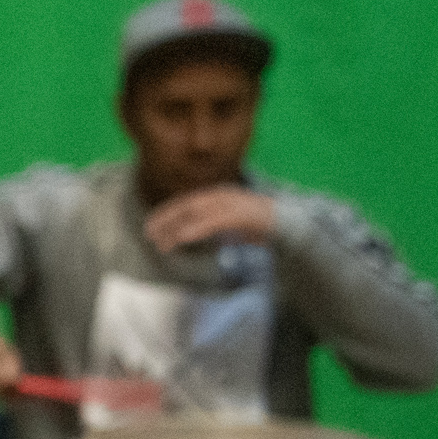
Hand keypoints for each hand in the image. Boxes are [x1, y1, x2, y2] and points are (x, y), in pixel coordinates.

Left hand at [143, 185, 276, 251]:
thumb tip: (191, 234)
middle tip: (149, 235)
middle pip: (186, 206)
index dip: (166, 213)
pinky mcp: (238, 215)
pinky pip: (211, 222)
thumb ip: (212, 225)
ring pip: (195, 214)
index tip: (151, 225)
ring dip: (175, 229)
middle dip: (165, 219)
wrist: (288, 222)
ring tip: (162, 243)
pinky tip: (182, 239)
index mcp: (218, 195)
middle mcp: (221, 196)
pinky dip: (194, 230)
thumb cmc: (258, 224)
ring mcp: (230, 204)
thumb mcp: (229, 223)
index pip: (186, 202)